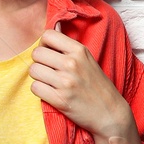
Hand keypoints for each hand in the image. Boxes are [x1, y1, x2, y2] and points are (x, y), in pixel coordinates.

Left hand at [29, 21, 142, 143]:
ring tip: (50, 82)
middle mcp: (72, 64)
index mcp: (79, 50)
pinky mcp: (60, 100)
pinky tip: (50, 92)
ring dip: (38, 77)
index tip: (50, 53)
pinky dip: (40, 90)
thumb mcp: (88, 60)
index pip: (47, 35)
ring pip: (33, 70)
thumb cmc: (98, 85)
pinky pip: (35, 88)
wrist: (110, 113)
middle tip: (49, 70)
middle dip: (40, 62)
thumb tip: (50, 30)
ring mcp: (65, 82)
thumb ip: (69, 48)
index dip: (44, 44)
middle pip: (37, 54)